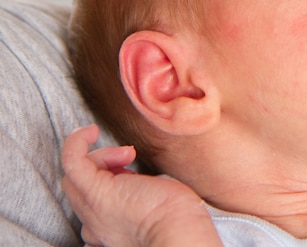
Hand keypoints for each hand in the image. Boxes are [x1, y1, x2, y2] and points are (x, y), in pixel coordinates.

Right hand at [62, 125, 222, 246]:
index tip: (132, 176)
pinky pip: (71, 161)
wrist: (179, 231)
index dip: (108, 182)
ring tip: (128, 155)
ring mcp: (91, 207)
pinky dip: (76, 142)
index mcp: (108, 229)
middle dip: (101, 167)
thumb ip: (141, 196)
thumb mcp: (154, 207)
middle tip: (129, 161)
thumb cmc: (178, 219)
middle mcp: (94, 222)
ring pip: (75, 174)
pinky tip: (91, 130)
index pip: (91, 206)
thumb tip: (144, 181)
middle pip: (79, 188)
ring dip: (100, 156)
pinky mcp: (96, 191)